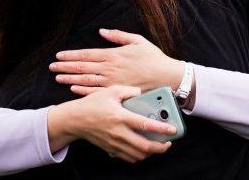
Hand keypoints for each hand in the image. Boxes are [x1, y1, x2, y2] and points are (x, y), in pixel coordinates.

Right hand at [47, 85, 174, 162]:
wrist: (75, 119)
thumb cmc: (93, 104)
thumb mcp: (111, 91)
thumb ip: (128, 90)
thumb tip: (141, 93)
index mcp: (121, 117)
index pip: (145, 126)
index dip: (161, 129)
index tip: (172, 130)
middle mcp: (119, 133)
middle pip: (144, 147)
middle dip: (160, 148)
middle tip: (168, 143)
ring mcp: (114, 144)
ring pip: (137, 155)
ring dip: (150, 153)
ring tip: (157, 145)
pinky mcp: (110, 149)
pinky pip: (128, 157)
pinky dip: (138, 155)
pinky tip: (141, 147)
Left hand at [50, 29, 183, 94]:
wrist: (166, 77)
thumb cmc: (153, 57)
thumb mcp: (137, 40)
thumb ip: (118, 35)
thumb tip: (102, 31)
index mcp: (113, 54)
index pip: (87, 54)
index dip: (72, 55)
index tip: (59, 55)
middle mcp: (110, 69)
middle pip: (83, 68)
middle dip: (66, 67)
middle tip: (52, 67)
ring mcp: (112, 82)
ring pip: (86, 81)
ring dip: (70, 79)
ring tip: (58, 77)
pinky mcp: (117, 93)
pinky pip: (96, 93)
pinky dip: (83, 91)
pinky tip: (73, 90)